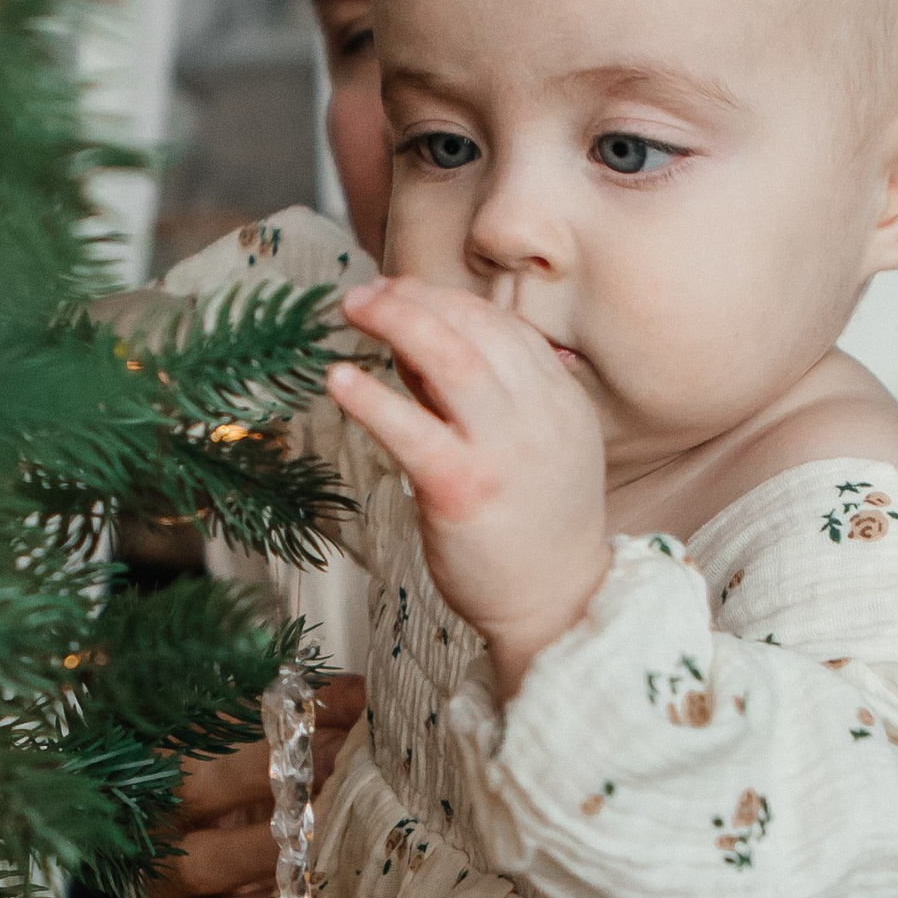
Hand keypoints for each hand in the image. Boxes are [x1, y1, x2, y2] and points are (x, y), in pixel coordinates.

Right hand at [123, 678, 365, 897]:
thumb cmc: (238, 853)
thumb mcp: (264, 794)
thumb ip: (308, 740)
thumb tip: (362, 692)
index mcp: (182, 766)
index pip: (218, 724)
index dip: (280, 714)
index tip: (348, 706)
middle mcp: (163, 816)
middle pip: (197, 783)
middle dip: (268, 769)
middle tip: (340, 758)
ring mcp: (165, 878)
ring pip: (204, 859)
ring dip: (265, 847)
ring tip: (318, 835)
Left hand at [326, 276, 607, 697]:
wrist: (558, 605)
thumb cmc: (534, 530)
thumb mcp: (531, 448)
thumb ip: (483, 398)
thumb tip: (414, 350)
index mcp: (559, 401)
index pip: (503, 326)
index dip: (446, 300)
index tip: (402, 291)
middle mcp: (539, 415)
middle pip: (475, 328)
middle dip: (416, 298)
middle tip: (365, 294)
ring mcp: (504, 450)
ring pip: (451, 358)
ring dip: (397, 322)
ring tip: (352, 309)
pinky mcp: (464, 488)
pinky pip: (412, 429)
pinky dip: (372, 398)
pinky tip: (338, 380)